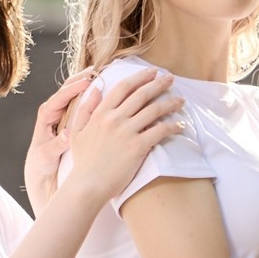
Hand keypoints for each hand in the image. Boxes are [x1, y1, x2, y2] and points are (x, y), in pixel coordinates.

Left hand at [24, 67, 99, 207]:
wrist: (41, 170)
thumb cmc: (42, 164)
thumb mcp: (48, 156)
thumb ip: (56, 145)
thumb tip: (66, 135)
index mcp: (46, 117)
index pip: (59, 98)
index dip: (72, 90)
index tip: (87, 83)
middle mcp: (53, 111)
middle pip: (67, 88)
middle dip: (82, 78)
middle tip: (98, 71)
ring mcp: (62, 112)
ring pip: (75, 91)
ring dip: (88, 82)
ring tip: (104, 73)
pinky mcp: (70, 116)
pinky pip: (81, 100)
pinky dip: (91, 92)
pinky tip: (105, 88)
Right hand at [61, 66, 185, 205]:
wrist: (88, 185)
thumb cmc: (84, 161)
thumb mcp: (77, 131)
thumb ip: (85, 109)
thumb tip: (95, 88)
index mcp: (101, 113)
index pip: (123, 87)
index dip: (140, 77)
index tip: (152, 72)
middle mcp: (115, 118)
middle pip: (142, 94)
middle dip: (159, 84)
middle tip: (171, 79)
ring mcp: (127, 132)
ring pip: (154, 110)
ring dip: (170, 103)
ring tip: (181, 101)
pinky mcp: (138, 147)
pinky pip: (160, 131)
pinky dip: (173, 126)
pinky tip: (180, 125)